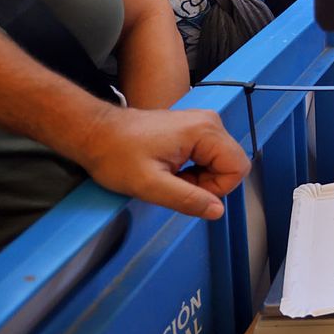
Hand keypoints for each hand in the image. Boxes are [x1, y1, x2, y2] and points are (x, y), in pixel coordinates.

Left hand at [71, 105, 250, 218]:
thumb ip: (187, 199)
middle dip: (207, 184)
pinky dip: (193, 169)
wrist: (96, 132)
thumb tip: (217, 211)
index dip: (216, 189)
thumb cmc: (116, 154)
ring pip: (219, 162)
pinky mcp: (194, 128)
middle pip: (230, 164)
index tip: (186, 192)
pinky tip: (169, 169)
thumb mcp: (149, 185)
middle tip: (173, 185)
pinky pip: (208, 156)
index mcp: (204, 131)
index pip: (237, 167)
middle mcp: (209, 122)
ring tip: (168, 177)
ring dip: (198, 178)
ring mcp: (202, 123)